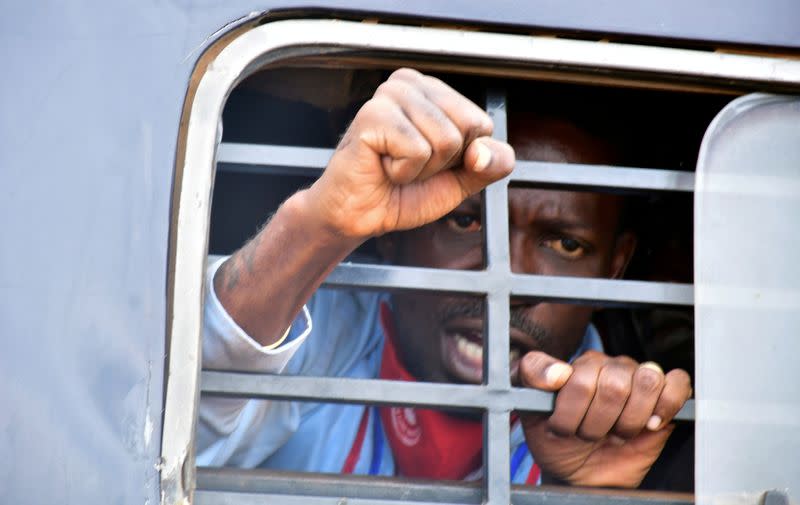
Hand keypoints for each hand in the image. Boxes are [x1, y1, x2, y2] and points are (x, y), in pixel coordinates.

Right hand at [302, 68, 514, 238]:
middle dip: (443, 162)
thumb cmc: (404, 192)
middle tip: (409, 165)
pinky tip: (381, 166)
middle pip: (467, 128)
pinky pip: (418, 150)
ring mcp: (390, 95)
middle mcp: (411, 84)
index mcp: (434, 91)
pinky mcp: (373, 114)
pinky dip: (403, 172)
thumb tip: (483, 152)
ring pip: (445, 140)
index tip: (429, 162)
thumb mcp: (462, 180)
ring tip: (394, 166)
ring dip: (421, 169)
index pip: (481, 123)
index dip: (462, 157)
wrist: (361, 216)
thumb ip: (491, 164)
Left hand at [518, 350, 691, 487]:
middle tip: (589, 435)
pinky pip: (677, 383)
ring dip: (629, 422)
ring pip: (647, 382)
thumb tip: (559, 372)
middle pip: (615, 385)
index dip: (571, 413)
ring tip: (616, 433)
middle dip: (598, 423)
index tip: (561, 429)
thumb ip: (532, 375)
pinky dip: (666, 406)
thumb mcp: (531, 409)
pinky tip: (650, 424)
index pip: (581, 380)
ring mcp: (638, 379)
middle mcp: (611, 366)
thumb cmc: (556, 439)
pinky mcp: (664, 397)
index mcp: (581, 364)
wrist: (580, 472)